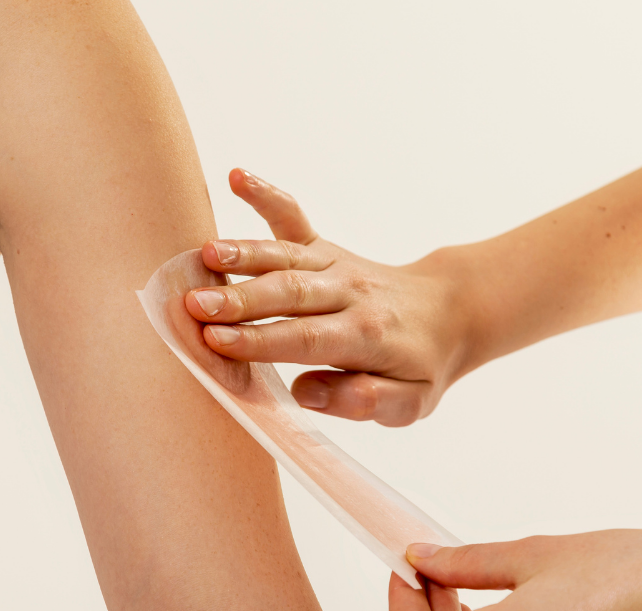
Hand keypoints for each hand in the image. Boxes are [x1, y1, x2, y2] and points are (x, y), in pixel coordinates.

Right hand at [184, 169, 473, 425]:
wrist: (448, 313)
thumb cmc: (418, 367)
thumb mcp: (409, 403)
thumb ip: (366, 402)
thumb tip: (308, 393)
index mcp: (366, 336)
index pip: (307, 338)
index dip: (261, 340)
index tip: (217, 342)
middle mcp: (349, 293)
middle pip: (290, 293)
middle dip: (240, 299)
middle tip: (193, 305)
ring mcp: (335, 265)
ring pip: (285, 257)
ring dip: (243, 253)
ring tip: (202, 255)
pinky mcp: (324, 248)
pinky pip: (294, 219)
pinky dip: (266, 195)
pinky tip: (237, 176)